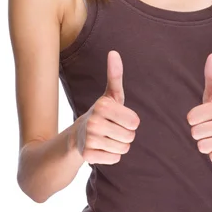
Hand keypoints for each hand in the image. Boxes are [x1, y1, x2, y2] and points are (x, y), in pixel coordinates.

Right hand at [75, 50, 139, 164]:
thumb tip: (114, 52)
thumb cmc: (101, 113)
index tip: (118, 118)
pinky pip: (115, 159)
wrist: (77, 136)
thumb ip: (115, 75)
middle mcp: (94, 121)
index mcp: (103, 105)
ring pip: (123, 149)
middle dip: (125, 135)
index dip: (130, 122)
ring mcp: (90, 139)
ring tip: (106, 138)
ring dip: (118, 146)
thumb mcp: (110, 95)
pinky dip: (111, 156)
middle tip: (112, 129)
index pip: (135, 122)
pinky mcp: (88, 155)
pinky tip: (101, 148)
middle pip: (130, 136)